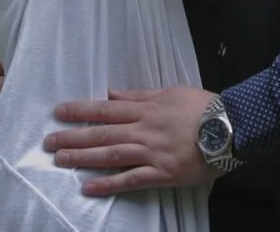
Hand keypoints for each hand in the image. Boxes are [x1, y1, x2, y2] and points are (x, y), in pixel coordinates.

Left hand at [44, 85, 213, 194]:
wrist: (231, 127)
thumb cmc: (204, 108)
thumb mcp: (171, 92)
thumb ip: (140, 95)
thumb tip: (113, 94)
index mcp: (146, 109)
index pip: (106, 109)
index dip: (81, 110)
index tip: (59, 111)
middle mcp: (144, 130)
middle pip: (102, 132)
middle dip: (73, 136)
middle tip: (48, 142)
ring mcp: (152, 152)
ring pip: (111, 154)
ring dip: (83, 157)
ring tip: (60, 160)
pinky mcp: (162, 173)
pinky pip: (130, 179)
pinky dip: (108, 183)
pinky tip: (88, 187)